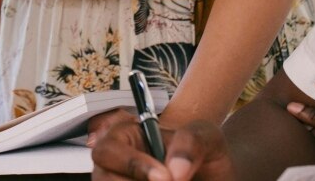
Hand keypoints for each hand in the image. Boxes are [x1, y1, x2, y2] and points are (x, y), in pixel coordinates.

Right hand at [91, 113, 234, 180]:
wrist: (212, 177)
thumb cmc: (204, 152)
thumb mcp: (205, 138)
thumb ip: (190, 144)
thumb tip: (175, 172)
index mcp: (126, 137)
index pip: (110, 148)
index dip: (132, 164)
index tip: (166, 178)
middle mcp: (115, 164)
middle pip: (102, 178)